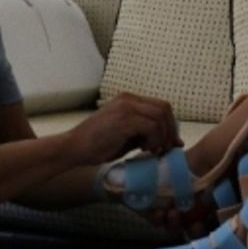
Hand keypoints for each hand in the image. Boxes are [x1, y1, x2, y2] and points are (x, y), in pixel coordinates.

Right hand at [65, 92, 180, 164]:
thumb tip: (174, 142)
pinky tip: (144, 149)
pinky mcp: (123, 119)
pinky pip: (151, 126)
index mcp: (128, 100)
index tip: (169, 143)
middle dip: (170, 130)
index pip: (160, 106)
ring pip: (160, 116)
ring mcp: (125, 107)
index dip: (170, 125)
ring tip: (152, 150)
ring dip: (162, 136)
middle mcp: (128, 99)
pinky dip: (154, 139)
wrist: (73, 148)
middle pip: (164, 108)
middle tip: (166, 148)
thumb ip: (147, 135)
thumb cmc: (97, 145)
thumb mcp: (126, 137)